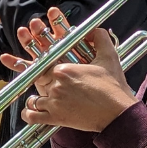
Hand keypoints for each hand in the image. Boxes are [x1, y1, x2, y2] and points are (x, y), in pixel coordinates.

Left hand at [7, 8, 135, 132]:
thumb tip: (94, 29)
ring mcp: (54, 102)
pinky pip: (33, 116)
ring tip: (41, 99)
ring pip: (34, 99)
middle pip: (38, 80)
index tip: (46, 67)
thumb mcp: (109, 58)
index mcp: (64, 69)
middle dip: (39, 80)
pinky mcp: (55, 118)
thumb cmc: (113, 87)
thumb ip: (101, 39)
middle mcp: (56, 84)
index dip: (44, 64)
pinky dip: (28, 114)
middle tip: (45, 83)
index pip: (45, 63)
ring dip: (36, 99)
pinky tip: (29, 112)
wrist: (118, 114)